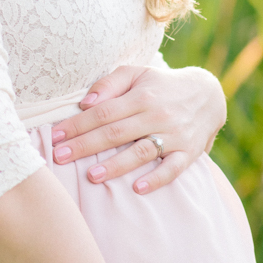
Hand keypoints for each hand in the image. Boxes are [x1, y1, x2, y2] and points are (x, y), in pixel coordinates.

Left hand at [50, 65, 225, 195]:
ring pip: (141, 152)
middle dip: (85, 146)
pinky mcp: (188, 153)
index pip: (103, 112)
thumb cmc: (161, 85)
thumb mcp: (137, 74)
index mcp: (141, 96)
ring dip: (115, 165)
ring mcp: (174, 135)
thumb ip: (110, 84)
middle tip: (59, 157)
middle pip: (115, 133)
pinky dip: (156, 179)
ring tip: (90, 175)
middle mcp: (156, 115)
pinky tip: (136, 188)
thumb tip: (86, 103)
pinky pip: (172, 168)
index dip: (77, 125)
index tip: (54, 137)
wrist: (208, 95)